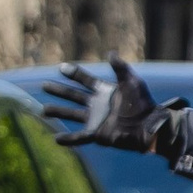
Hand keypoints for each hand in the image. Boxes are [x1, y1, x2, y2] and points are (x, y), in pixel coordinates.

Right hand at [39, 58, 179, 152]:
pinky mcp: (98, 135)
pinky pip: (80, 137)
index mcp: (105, 92)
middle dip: (59, 91)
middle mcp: (98, 105)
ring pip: (71, 114)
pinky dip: (68, 139)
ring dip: (58, 111)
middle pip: (74, 96)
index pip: (86, 81)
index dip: (74, 74)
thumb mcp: (132, 83)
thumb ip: (120, 68)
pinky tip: (55, 139)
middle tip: (44, 86)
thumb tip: (110, 53)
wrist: (149, 126)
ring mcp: (97, 120)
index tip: (61, 67)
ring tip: (43, 110)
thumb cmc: (143, 104)